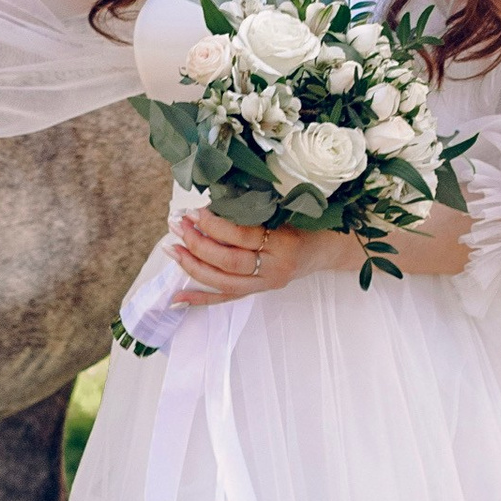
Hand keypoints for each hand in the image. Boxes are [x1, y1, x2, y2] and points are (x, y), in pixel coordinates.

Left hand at [169, 208, 341, 306]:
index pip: (243, 235)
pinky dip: (200, 298)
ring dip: (193, 266)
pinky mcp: (260, 292)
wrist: (328, 248)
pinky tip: (177, 298)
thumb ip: (255, 209)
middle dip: (198, 243)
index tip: (194, 211)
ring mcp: (267, 283)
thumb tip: (213, 201)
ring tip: (172, 248)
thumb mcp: (287, 210)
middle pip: (229, 261)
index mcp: (285, 242)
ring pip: (224, 282)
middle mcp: (275, 268)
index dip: (215, 224)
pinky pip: (226, 298)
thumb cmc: (308, 222)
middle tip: (178, 225)